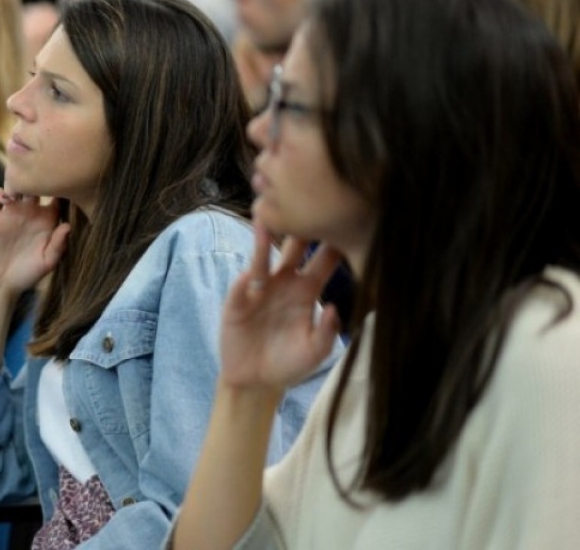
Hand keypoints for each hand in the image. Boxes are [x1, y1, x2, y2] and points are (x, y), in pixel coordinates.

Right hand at [0, 189, 69, 296]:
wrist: (0, 285)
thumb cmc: (28, 275)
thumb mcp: (48, 263)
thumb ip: (58, 245)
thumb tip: (68, 225)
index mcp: (47, 220)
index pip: (57, 194)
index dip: (61, 188)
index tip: (63, 187)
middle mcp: (29, 213)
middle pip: (35, 182)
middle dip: (38, 177)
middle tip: (40, 180)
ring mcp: (10, 213)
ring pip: (13, 184)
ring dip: (16, 181)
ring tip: (21, 190)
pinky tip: (5, 200)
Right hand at [219, 224, 341, 391]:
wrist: (256, 381)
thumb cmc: (289, 363)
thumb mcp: (315, 352)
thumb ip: (327, 332)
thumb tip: (333, 307)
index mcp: (308, 290)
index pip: (324, 259)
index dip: (334, 242)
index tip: (345, 219)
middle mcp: (283, 283)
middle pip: (293, 249)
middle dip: (299, 226)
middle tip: (307, 199)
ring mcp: (258, 290)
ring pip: (262, 258)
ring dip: (263, 239)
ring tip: (264, 218)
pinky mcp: (236, 303)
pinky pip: (240, 288)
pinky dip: (245, 280)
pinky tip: (249, 275)